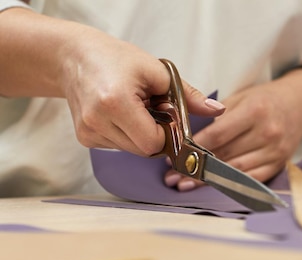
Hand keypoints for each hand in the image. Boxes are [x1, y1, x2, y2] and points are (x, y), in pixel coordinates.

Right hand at [61, 26, 223, 156]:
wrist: (74, 57)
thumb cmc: (116, 59)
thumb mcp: (157, 71)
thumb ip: (189, 96)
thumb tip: (218, 110)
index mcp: (115, 103)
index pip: (153, 142)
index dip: (166, 133)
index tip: (166, 115)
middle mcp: (97, 121)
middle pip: (144, 150)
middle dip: (155, 134)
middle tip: (151, 110)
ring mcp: (88, 132)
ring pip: (132, 150)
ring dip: (140, 134)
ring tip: (134, 108)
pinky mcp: (84, 138)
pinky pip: (118, 146)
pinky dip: (126, 134)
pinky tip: (120, 115)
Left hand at [164, 70, 301, 190]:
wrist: (301, 104)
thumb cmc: (266, 99)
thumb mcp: (242, 97)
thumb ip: (218, 115)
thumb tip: (189, 134)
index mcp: (255, 111)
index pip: (218, 134)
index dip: (194, 147)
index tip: (175, 155)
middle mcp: (267, 133)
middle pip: (225, 155)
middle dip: (196, 166)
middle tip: (172, 176)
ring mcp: (275, 151)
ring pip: (235, 170)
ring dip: (209, 179)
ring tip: (186, 184)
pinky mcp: (279, 164)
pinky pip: (251, 178)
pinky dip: (230, 183)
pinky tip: (213, 186)